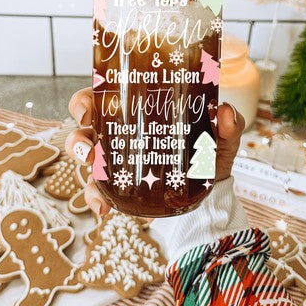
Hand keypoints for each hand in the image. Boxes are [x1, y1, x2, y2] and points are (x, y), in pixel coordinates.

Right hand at [65, 88, 245, 215]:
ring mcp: (117, 162)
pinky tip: (103, 208)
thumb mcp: (221, 137)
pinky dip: (95, 199)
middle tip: (88, 146)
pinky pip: (97, 192)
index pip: (104, 97)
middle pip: (85, 127)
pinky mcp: (120, 189)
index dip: (86, 100)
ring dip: (81, 164)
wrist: (211, 193)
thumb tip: (225, 111)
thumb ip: (228, 124)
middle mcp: (121, 134)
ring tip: (92, 168)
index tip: (88, 107)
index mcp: (138, 112)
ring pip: (86, 158)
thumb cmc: (209, 153)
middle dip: (77, 135)